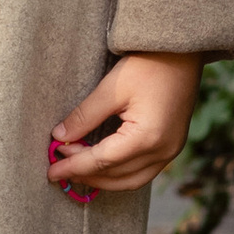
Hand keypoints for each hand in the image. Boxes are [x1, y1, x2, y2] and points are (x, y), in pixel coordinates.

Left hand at [46, 51, 202, 203]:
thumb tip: (59, 137)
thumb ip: (84, 116)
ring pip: (131, 180)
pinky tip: (102, 166)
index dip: (74, 166)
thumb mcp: (111, 88)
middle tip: (59, 168)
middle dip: (86, 176)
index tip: (51, 169)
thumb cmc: (148, 64)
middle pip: (117, 177)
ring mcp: (171, 152)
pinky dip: (120, 174)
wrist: (182, 53)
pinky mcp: (172, 146)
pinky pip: (143, 172)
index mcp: (147, 137)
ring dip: (103, 180)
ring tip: (76, 170)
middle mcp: (162, 151)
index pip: (102, 161)